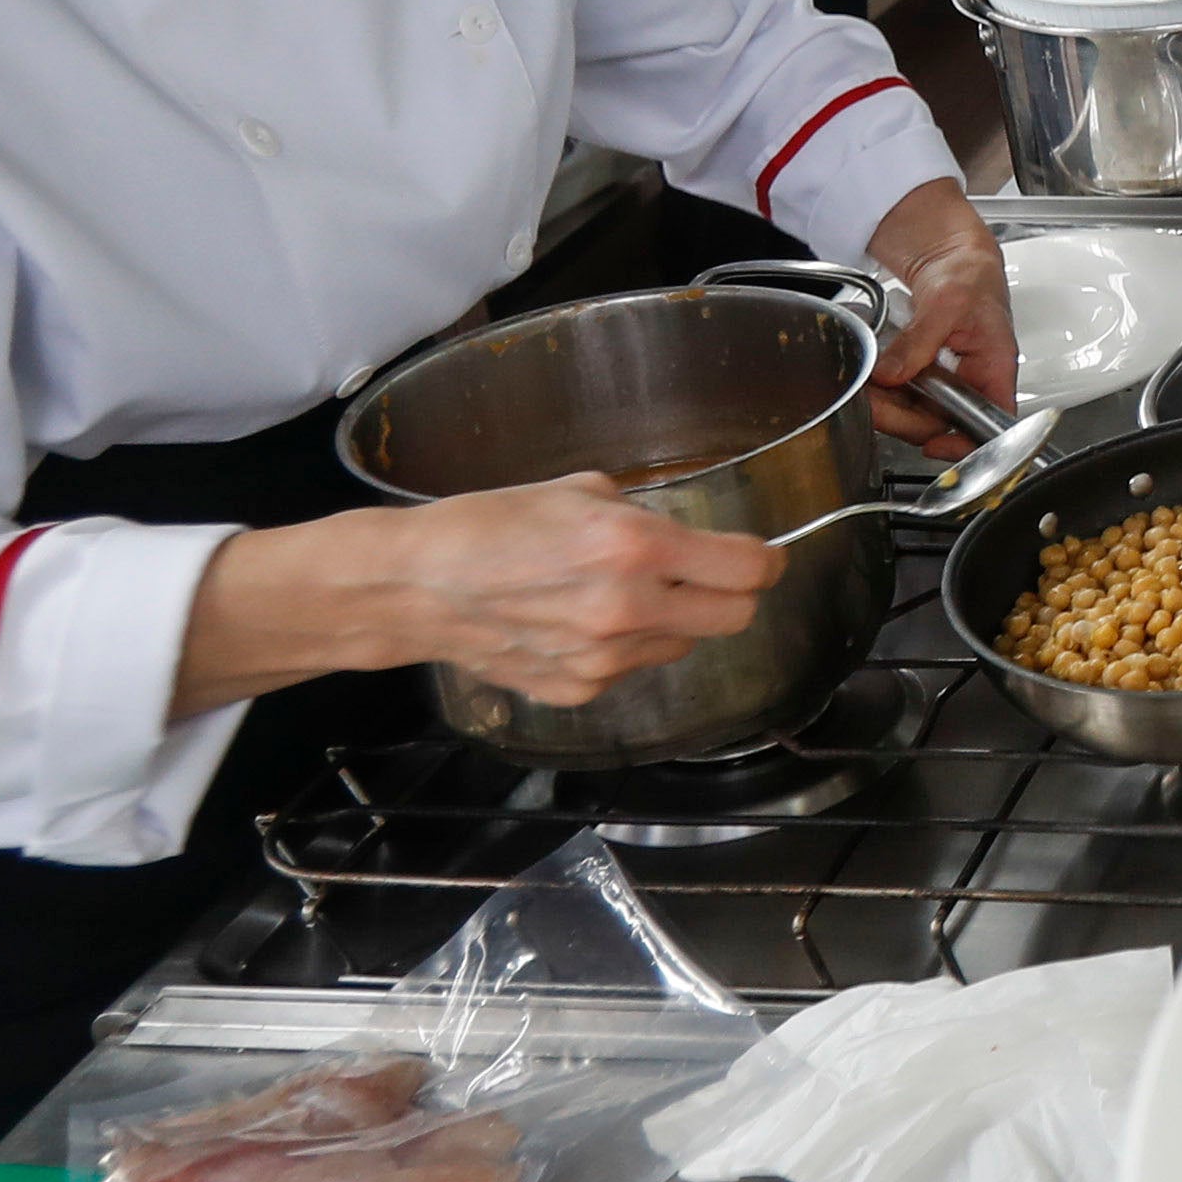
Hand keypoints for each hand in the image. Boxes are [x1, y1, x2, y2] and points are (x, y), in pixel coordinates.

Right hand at [368, 478, 789, 702]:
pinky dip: (625, 646)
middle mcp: (629, 608)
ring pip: (684, 644)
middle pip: (736, 617)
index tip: (764, 556)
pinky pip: (633, 667)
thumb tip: (681, 537)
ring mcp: (606, 658)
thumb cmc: (488, 524)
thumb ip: (641, 515)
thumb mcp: (577, 491)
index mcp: (634, 546)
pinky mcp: (581, 690)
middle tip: (705, 575)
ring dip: (673, 619)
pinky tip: (578, 621)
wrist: (415, 586)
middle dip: (731, 594)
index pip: (748, 569)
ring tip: (619, 593)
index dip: (766, 561)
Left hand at [860, 176, 1017, 444]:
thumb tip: (893, 374)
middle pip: (944, 423)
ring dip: (891, 408)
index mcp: (996, 367)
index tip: (936, 446)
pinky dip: (887, 393)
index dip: (967, 443)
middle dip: (906, 420)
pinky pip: (908, 396)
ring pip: (921, 414)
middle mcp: (974, 381)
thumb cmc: (970, 271)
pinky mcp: (928, 374)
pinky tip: (873, 383)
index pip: (992, 423)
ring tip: (868, 391)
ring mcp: (950, 380)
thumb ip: (920, 341)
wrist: (950, 253)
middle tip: (876, 405)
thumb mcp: (948, 302)